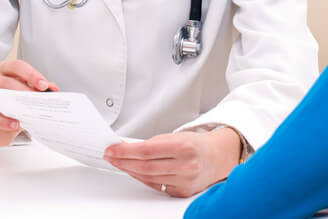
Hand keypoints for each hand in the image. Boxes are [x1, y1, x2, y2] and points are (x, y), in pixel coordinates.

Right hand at [0, 60, 59, 145]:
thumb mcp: (24, 95)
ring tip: (25, 115)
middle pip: (5, 81)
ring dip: (11, 105)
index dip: (31, 74)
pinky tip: (14, 124)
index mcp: (5, 71)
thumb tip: (53, 90)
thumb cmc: (9, 103)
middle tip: (37, 100)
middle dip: (23, 91)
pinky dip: (2, 121)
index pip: (17, 66)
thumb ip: (38, 91)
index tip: (43, 85)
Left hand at [103, 128, 241, 197]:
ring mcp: (184, 181)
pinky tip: (135, 172)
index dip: (125, 151)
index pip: (147, 150)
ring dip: (130, 170)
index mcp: (183, 146)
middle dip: (123, 161)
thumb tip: (127, 147)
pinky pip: (156, 186)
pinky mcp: (182, 192)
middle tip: (110, 156)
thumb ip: (153, 143)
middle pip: (145, 166)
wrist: (216, 157)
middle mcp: (185, 165)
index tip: (112, 149)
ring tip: (119, 163)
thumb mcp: (176, 136)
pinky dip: (143, 179)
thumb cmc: (195, 145)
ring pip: (148, 178)